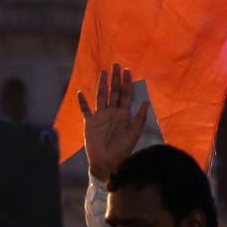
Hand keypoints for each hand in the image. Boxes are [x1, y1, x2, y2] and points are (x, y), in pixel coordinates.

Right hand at [77, 63, 147, 181]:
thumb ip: (139, 117)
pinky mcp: (90, 123)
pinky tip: (81, 92)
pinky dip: (83, 102)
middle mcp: (113, 112)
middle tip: (116, 64)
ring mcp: (101, 116)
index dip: (127, 82)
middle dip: (116, 78)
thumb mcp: (134, 132)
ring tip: (103, 72)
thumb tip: (146, 102)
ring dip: (102, 85)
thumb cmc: (123, 149)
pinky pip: (86, 110)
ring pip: (102, 96)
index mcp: (124, 114)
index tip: (128, 70)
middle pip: (114, 92)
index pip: (126, 94)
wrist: (108, 162)